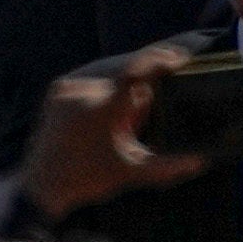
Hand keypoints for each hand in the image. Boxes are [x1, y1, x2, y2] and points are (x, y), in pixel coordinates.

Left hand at [20, 45, 238, 214]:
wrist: (42, 183)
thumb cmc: (88, 178)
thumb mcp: (130, 172)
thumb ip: (167, 165)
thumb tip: (200, 160)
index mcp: (102, 109)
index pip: (134, 72)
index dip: (158, 60)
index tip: (179, 58)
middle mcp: (82, 92)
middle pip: (125, 77)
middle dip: (142, 90)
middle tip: (146, 114)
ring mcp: (66, 88)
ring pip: (109, 76)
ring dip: (123, 90)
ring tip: (121, 122)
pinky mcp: (57, 88)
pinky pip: (91, 80)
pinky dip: (105, 90)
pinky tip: (105, 114)